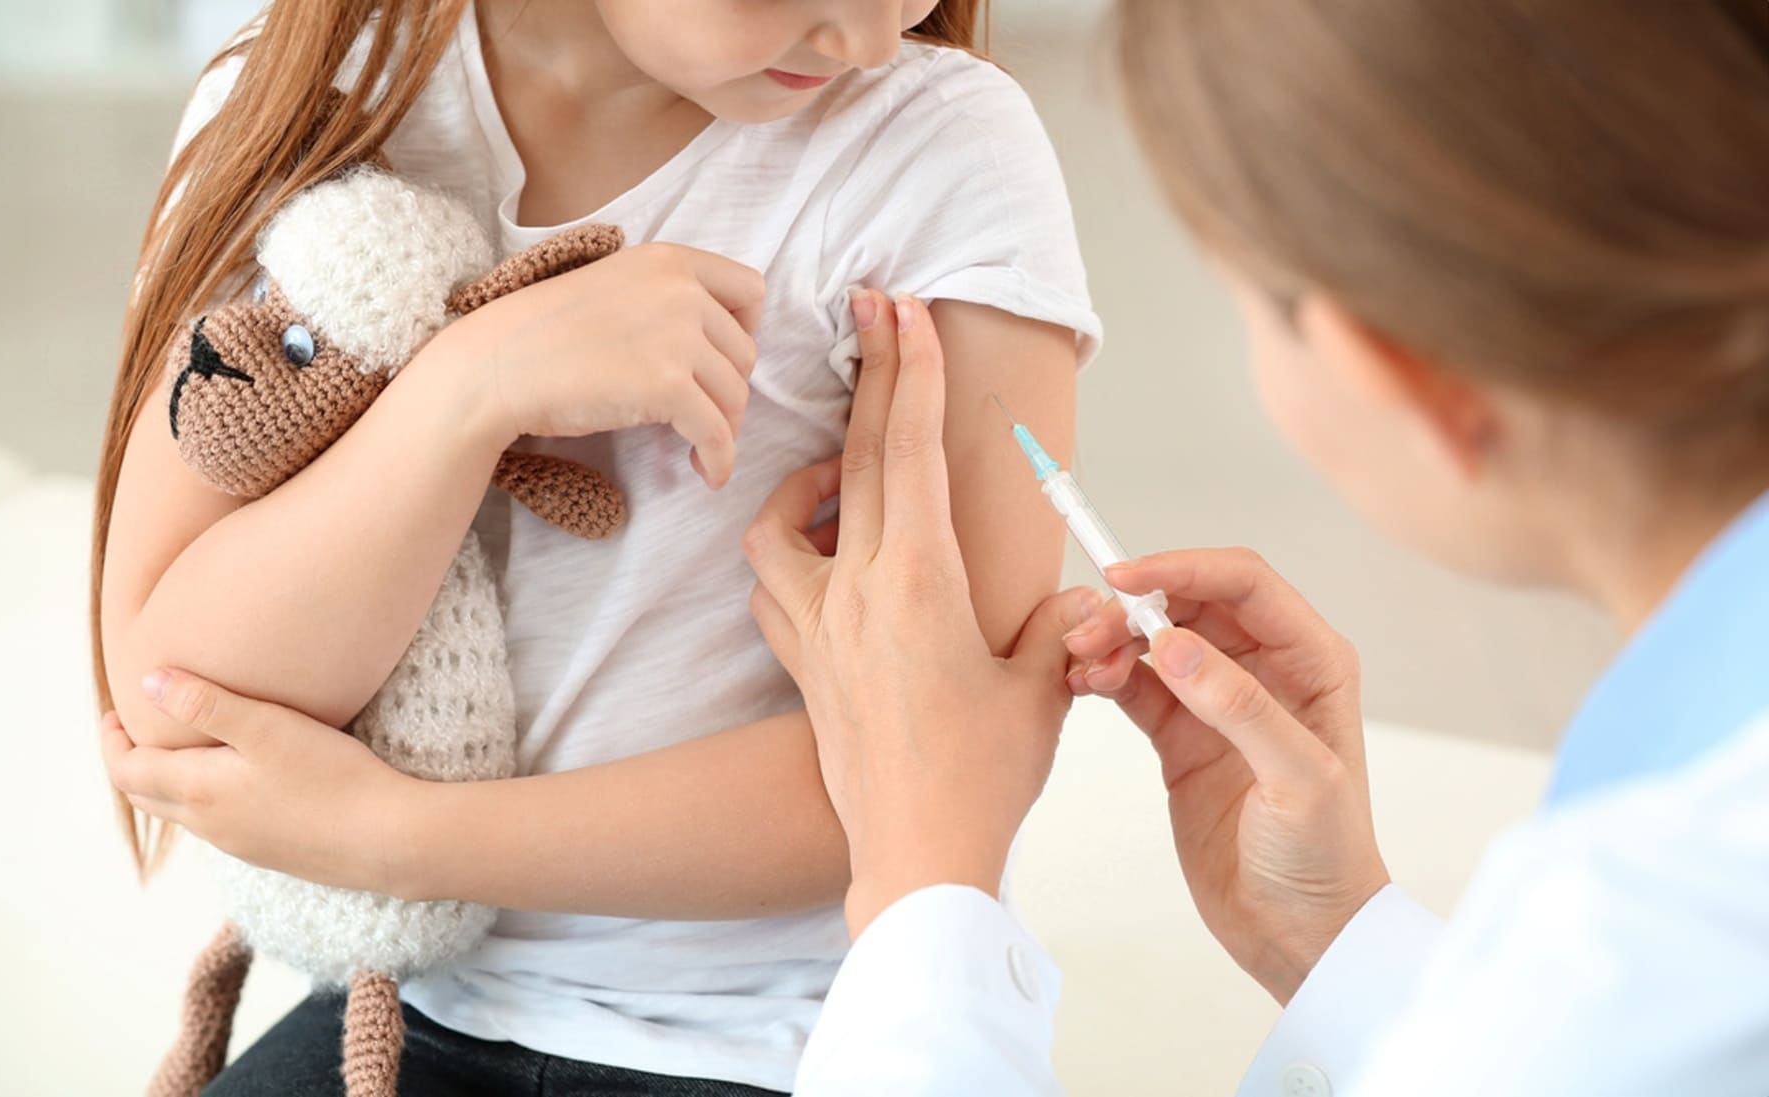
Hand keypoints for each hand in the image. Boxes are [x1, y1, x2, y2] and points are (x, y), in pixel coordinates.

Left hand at [100, 669, 419, 896]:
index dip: (111, 742)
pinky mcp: (271, 851)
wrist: (388, 839)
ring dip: (166, 781)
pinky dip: (201, 798)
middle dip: (130, 762)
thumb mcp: (267, 727)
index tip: (115, 712)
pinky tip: (235, 778)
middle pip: (146, 797)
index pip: (127, 772)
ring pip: (182, 813)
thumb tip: (148, 681)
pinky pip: (216, 824)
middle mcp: (211, 825)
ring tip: (181, 747)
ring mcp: (241, 843)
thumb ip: (206, 702)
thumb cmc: (330, 777)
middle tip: (135, 728)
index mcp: (199, 792)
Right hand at [435, 241, 764, 488]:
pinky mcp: (668, 386)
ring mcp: (677, 337)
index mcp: (670, 260)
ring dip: (725, 427)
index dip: (745, 330)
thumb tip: (718, 347)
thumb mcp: (616, 287)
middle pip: (746, 351)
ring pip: (736, 395)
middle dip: (729, 388)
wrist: (499, 365)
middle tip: (701, 413)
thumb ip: (666, 299)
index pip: (750, 290)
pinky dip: (720, 459)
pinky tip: (708, 472)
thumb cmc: (546, 334)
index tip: (720, 360)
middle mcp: (681, 291)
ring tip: (699, 445)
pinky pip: (718, 432)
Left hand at [743, 290, 1097, 937]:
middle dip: (867, 376)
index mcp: (919, 583)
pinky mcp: (802, 665)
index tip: (903, 309)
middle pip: (852, 459)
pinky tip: (823, 556)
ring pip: (781, 521)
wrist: (913, 857)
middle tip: (868, 309)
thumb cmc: (982, 777)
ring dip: (809, 477)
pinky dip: (787, 550)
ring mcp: (816, 628)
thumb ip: (1064, 627)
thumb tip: (1087, 599)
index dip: (910, 372)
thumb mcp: (1045, 691)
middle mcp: (854, 592)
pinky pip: (772, 584)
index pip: (908, 452)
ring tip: (844, 470)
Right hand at [1064, 549, 1390, 1002]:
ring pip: (1157, 640)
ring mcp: (1218, 702)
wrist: (1299, 935)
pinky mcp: (1182, 736)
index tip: (1125, 580)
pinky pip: (1136, 683)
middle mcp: (1266, 671)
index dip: (1184, 568)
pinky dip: (1105, 674)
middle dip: (1137, 604)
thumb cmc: (1324, 860)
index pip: (1245, 585)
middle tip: (1088, 629)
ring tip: (1079, 661)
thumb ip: (1240, 708)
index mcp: (1311, 663)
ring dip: (1114, 639)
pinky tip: (1081, 683)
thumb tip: (1176, 645)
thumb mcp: (1297, 781)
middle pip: (1191, 602)